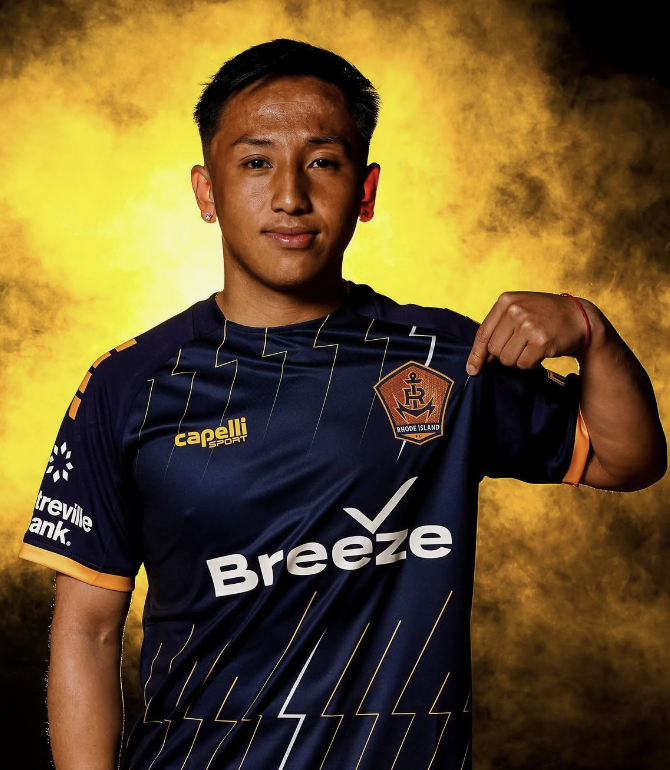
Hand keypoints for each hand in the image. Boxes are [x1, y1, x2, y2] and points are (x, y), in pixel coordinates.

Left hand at [466, 291, 592, 374]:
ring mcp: (528, 325)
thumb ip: (498, 330)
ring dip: (518, 360)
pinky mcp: (541, 340)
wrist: (579, 317)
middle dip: (505, 355)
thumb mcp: (519, 311)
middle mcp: (515, 310)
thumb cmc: (544, 316)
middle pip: (494, 350)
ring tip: (531, 347)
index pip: (483, 333)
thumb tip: (478, 361)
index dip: (476, 354)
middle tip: (522, 346)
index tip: (472, 369)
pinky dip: (531, 363)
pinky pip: (523, 364)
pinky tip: (541, 351)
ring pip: (507, 359)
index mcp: (506, 301)